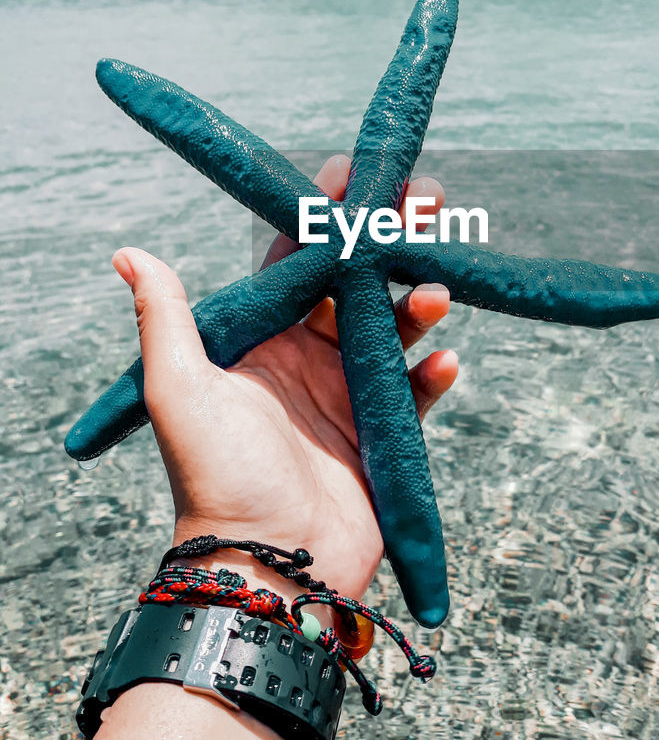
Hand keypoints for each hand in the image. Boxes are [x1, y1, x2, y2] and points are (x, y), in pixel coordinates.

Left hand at [113, 155, 457, 607]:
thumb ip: (166, 318)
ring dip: (419, 304)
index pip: (295, 261)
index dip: (324, 216)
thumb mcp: (180, 389)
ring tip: (436, 291)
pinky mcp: (379, 436)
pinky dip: (433, 373)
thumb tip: (129, 253)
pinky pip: (414, 392)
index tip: (353, 173)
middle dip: (390, 241)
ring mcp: (344, 397)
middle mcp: (304, 360)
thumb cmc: (216, 476)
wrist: (268, 566)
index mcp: (261, 342)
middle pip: (355, 284)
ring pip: (393, 331)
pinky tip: (447, 358)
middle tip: (426, 200)